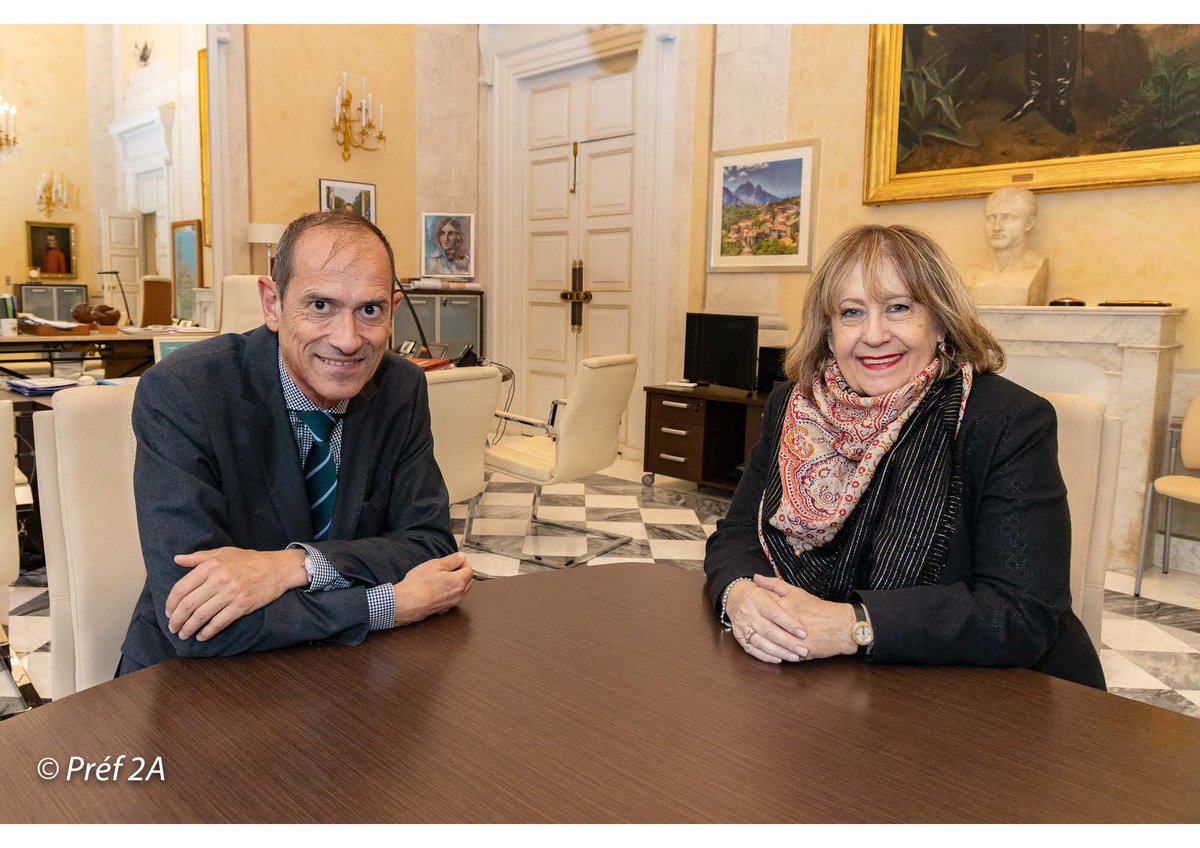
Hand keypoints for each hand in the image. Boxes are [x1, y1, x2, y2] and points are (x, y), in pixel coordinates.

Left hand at [166, 547, 308, 640]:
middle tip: (173, 628)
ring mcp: (231, 593)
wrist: (278, 568)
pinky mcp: (242, 606)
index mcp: (211, 566)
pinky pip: (219, 623)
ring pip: (201, 616)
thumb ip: (198, 557)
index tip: (168, 612)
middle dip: (176, 620)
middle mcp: (219, 579)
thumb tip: (177, 559)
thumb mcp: (224, 552)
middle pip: (188, 604)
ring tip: (184, 634)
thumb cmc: (250, 560)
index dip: (171, 603)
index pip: (181, 588)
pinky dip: (208, 632)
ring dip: (189, 628)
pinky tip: (202, 636)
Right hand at [393, 551, 473, 625]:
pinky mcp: (442, 610)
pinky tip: (435, 588)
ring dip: (454, 583)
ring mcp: (451, 604)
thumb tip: (461, 556)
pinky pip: (450, 598)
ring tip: (439, 578)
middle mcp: (458, 594)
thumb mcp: (435, 564)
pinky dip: (447, 592)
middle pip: (467, 581)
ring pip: (459, 591)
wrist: (406, 603)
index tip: (455, 560)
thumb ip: (452, 560)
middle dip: (461, 573)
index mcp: (459, 582)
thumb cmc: (419, 584)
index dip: (462, 563)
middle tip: (448, 568)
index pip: (469, 570)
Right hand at [724, 579, 808, 663]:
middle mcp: (747, 613)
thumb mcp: (769, 588)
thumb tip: (798, 601)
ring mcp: (741, 626)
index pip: (774, 613)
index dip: (789, 624)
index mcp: (756, 598)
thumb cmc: (758, 594)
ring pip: (760, 642)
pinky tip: (778, 659)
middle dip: (787, 642)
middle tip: (803, 650)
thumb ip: (783, 592)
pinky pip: (752, 650)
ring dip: (779, 651)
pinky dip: (765, 656)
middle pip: (768, 630)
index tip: (803, 633)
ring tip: (794, 657)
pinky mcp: (739, 637)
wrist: (735, 597)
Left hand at [753, 574, 856, 659]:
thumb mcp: (797, 593)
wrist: (842, 627)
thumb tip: (755, 577)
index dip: (753, 610)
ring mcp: (793, 640)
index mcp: (785, 607)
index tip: (749, 610)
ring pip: (771, 644)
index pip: (761, 609)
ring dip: (764, 643)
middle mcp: (787, 624)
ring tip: (759, 640)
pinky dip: (776, 654)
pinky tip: (770, 652)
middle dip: (755, 628)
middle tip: (750, 626)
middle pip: (763, 628)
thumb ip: (775, 585)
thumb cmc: (819, 609)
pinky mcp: (800, 653)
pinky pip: (783, 655)